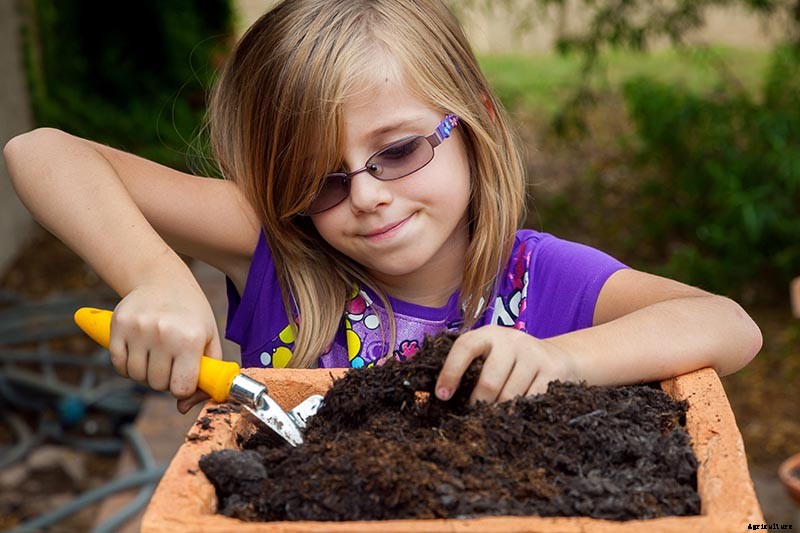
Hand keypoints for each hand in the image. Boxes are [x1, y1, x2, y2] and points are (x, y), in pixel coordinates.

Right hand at [108, 270, 220, 411]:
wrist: (162, 279)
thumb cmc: (191, 314)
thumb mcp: (209, 338)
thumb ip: (206, 375)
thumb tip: (183, 408)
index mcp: (190, 339)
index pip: (180, 388)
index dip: (182, 387)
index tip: (184, 376)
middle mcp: (164, 333)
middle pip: (156, 384)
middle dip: (164, 379)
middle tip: (171, 361)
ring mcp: (138, 329)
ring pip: (136, 376)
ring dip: (146, 372)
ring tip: (157, 353)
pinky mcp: (118, 325)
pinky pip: (118, 365)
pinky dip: (128, 364)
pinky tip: (140, 350)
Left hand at [435, 325, 578, 403]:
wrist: (558, 357)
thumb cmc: (510, 361)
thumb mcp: (490, 355)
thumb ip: (468, 367)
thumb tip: (436, 395)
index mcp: (488, 334)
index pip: (465, 347)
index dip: (450, 372)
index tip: (442, 396)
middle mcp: (511, 340)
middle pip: (489, 381)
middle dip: (478, 403)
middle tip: (474, 413)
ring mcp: (533, 354)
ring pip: (510, 395)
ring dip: (499, 411)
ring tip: (495, 414)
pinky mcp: (552, 370)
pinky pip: (530, 401)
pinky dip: (519, 411)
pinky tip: (516, 411)